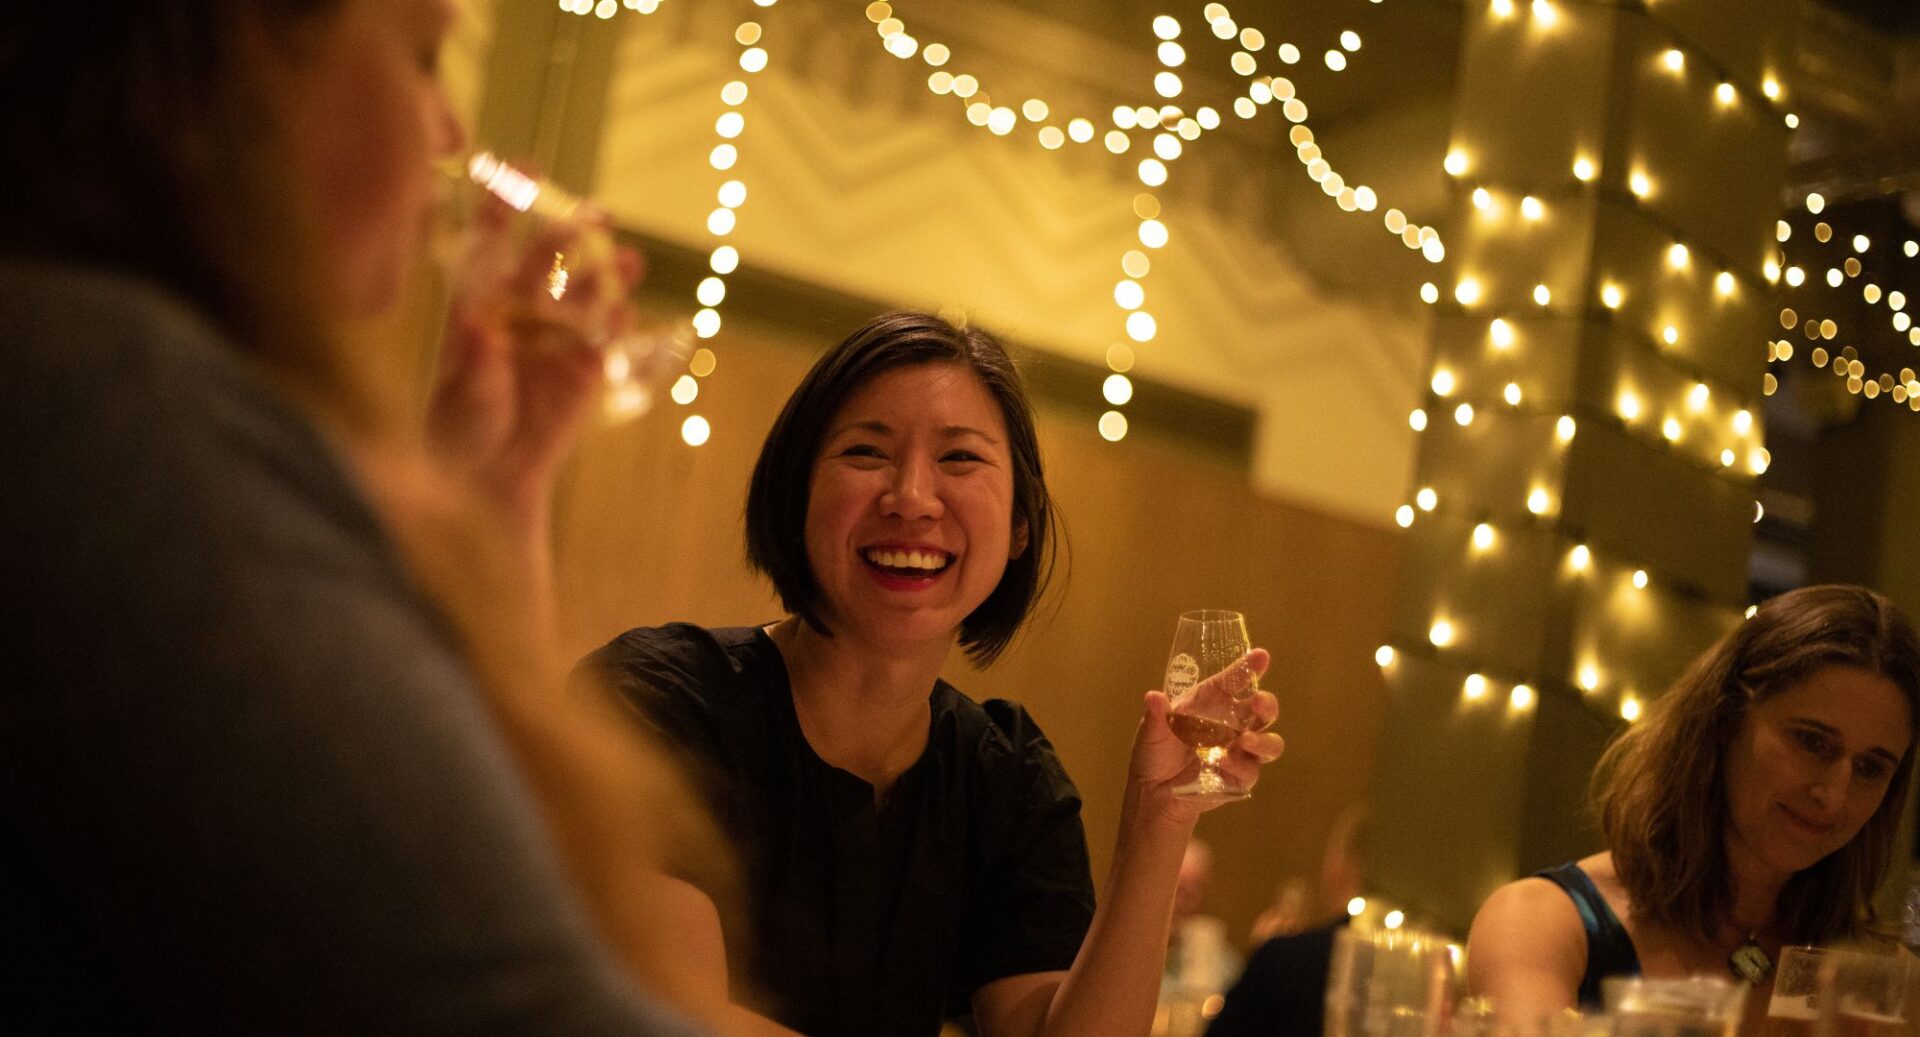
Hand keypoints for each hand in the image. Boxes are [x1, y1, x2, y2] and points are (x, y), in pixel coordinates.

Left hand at [426, 190, 644, 523]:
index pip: (491, 241)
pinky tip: (626, 309)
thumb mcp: (461, 394)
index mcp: (479, 302)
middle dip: (570, 233)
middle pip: (546, 259)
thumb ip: (473, 360)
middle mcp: (519, 310)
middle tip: (594, 215)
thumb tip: (476, 325)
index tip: (521, 165)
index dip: (505, 201)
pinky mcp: (585, 366)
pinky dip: (617, 321)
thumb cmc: (461, 427)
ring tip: (630, 259)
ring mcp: (555, 335)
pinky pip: (605, 336)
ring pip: (584, 291)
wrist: (492, 474)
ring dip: (605, 272)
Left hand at [1129, 648, 1283, 824]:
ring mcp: (1239, 751)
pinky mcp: (1239, 777)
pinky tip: (1224, 763)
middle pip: (1263, 710)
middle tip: (1258, 701)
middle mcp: (1231, 724)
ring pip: (1269, 742)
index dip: (1248, 668)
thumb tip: (1153, 696)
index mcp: (1212, 703)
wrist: (1152, 792)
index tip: (1261, 656)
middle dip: (1267, 704)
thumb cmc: (1154, 753)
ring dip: (1262, 740)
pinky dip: (1240, 766)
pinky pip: (1250, 770)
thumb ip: (1156, 715)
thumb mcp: (1151, 731)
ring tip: (1245, 740)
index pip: (1235, 681)